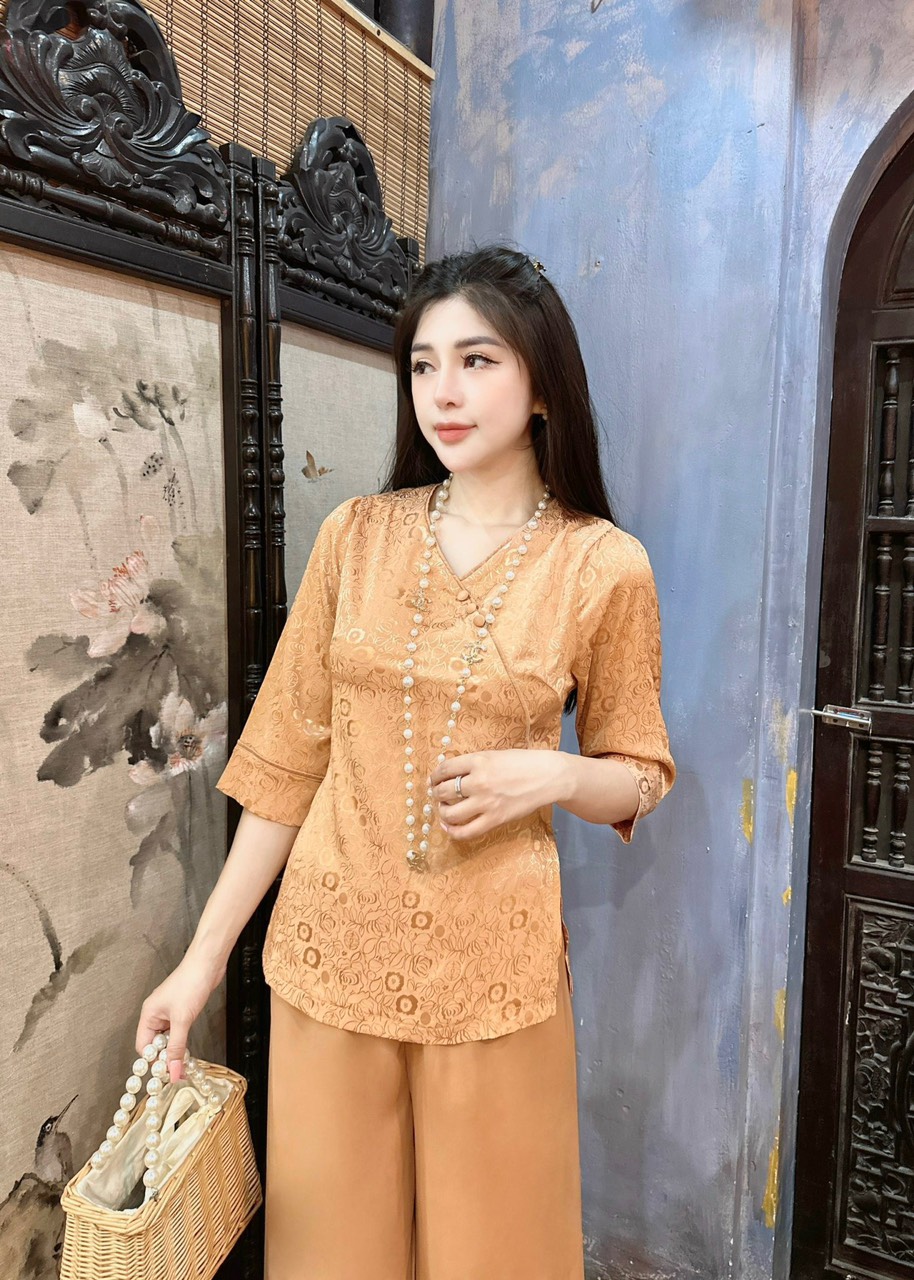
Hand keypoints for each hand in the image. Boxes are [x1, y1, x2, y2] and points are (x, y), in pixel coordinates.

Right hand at [135, 953, 223, 1082]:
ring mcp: (169, 1012)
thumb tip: (173, 1070)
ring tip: (184, 1063)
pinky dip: (181, 1041)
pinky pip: (177, 1031)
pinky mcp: (182, 1010)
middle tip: (177, 1070)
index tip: (165, 1073)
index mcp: (149, 1014)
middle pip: (155, 1044)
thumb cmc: (190, 982)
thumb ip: (177, 1047)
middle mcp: (156, 1014)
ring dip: (174, 1050)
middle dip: (164, 1057)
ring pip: (167, 1038)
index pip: (143, 1046)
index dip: (153, 1060)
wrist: (208, 964)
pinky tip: (187, 1048)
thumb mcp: (182, 1019)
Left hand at [429, 749, 567, 840]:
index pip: (445, 769)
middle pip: (443, 791)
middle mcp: (479, 781)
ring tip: (444, 809)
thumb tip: (450, 774)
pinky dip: (452, 831)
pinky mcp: (495, 819)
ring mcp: (486, 802)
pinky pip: (466, 831)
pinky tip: (448, 826)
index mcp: (478, 761)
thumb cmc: (522, 762)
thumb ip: (473, 764)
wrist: (547, 776)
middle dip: (436, 793)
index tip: (433, 779)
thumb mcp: (494, 755)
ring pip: (450, 812)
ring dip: (442, 811)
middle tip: (438, 794)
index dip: (434, 776)